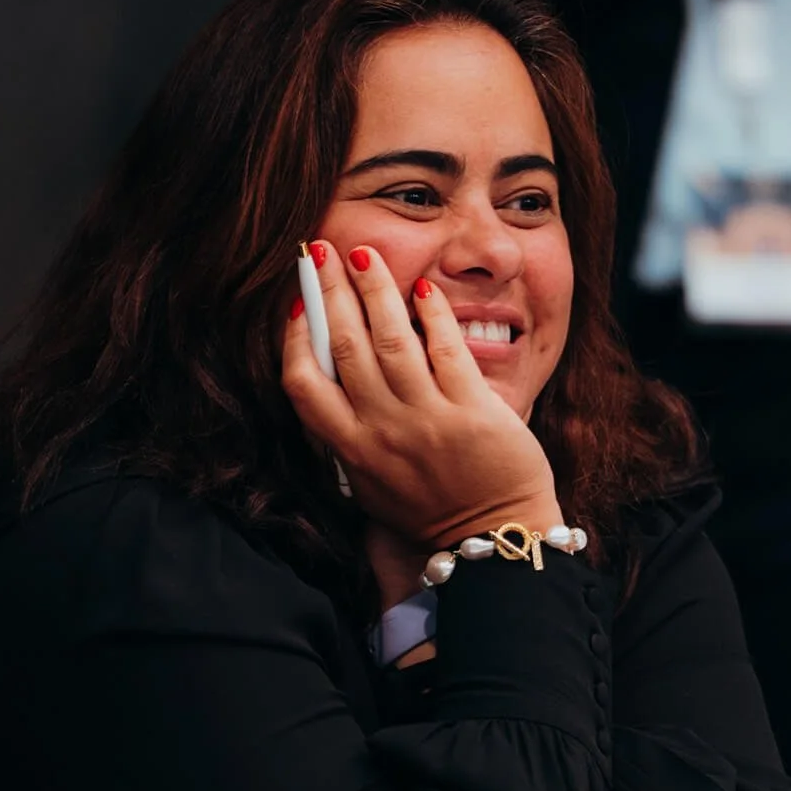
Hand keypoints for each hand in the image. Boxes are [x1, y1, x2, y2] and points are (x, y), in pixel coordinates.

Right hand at [283, 241, 564, 550]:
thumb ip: (348, 439)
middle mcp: (383, 432)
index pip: (304, 384)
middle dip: (328, 291)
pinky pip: (445, 350)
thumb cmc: (434, 510)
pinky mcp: (472, 412)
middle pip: (344, 347)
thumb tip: (327, 384)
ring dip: (373, 289)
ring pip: (389, 339)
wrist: (494, 539)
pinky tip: (422, 288)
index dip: (295, 337)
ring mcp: (427, 421)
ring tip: (363, 255)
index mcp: (352, 451)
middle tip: (320, 252)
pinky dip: (431, 314)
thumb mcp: (373, 484)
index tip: (298, 304)